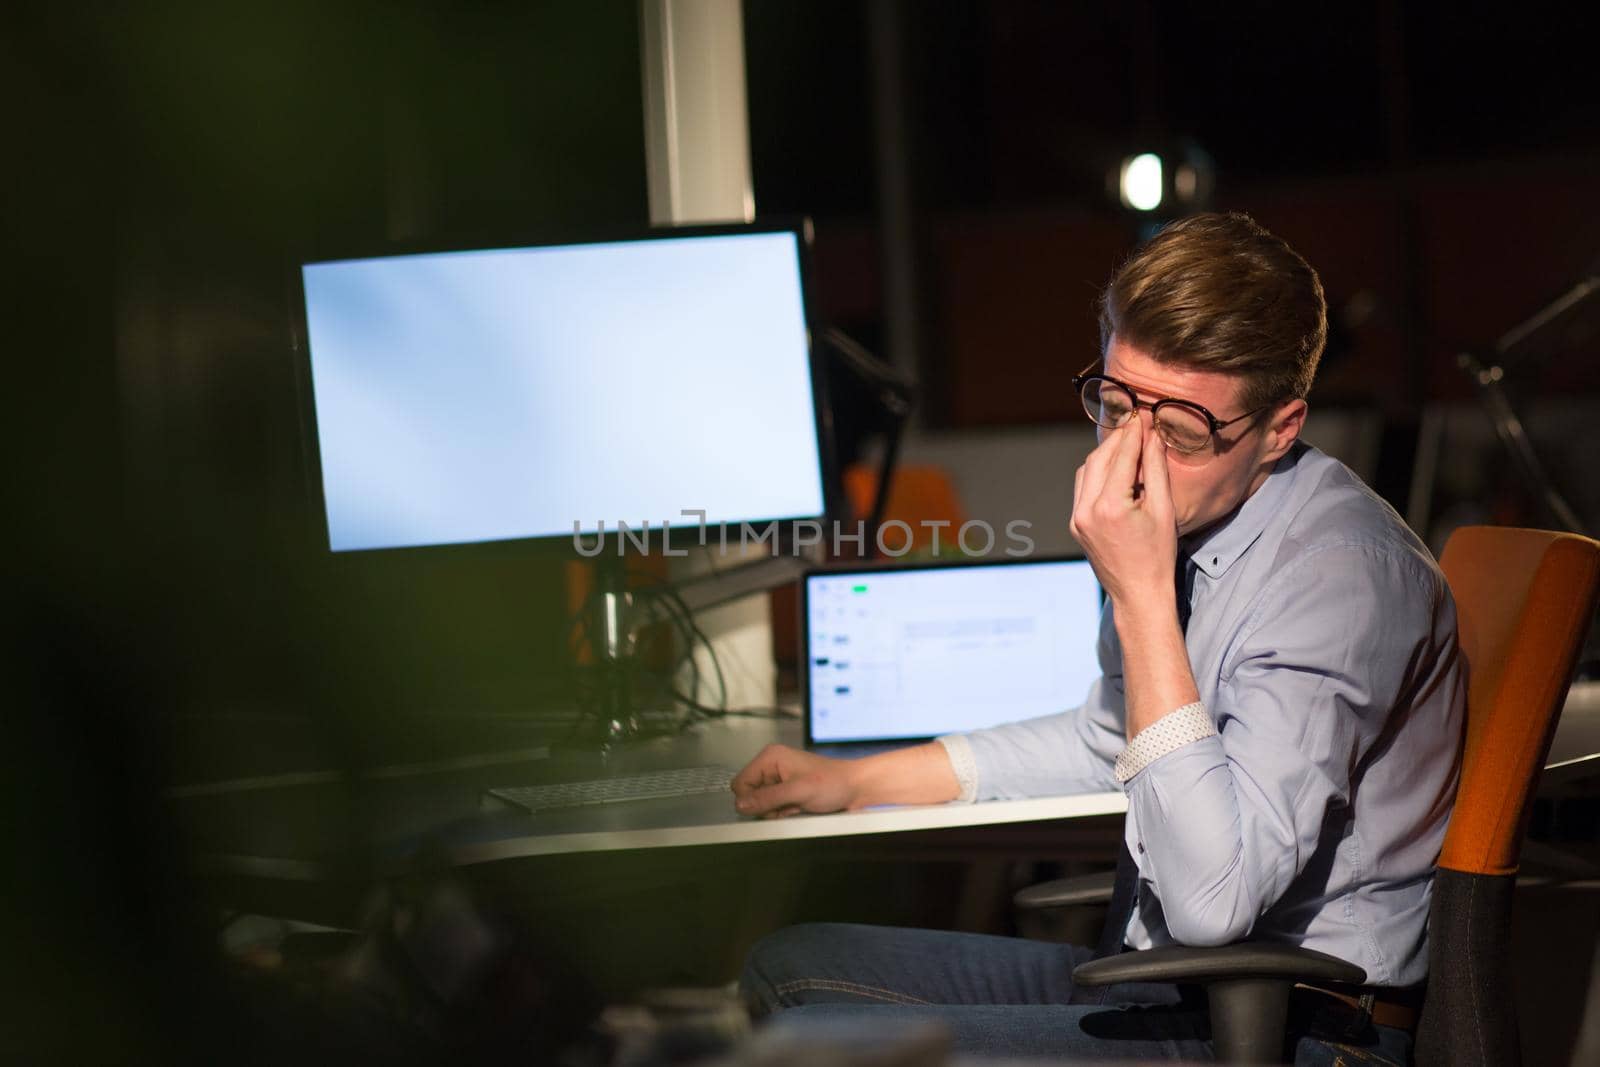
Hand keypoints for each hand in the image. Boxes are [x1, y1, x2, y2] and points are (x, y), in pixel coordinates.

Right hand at [731, 744, 860, 817]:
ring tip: (797, 804)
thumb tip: (741, 804)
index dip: (752, 799)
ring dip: (777, 810)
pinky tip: (798, 807)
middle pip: (749, 795)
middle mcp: (771, 766)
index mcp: (770, 757)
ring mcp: (778, 779)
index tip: (772, 804)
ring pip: (761, 804)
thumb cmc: (834, 782)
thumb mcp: (798, 791)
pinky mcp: (785, 790)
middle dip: (766, 806)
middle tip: (788, 804)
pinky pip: (773, 807)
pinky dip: (784, 812)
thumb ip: (768, 798)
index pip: (740, 784)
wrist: (855, 788)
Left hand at [1070, 418, 1177, 610]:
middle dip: (1117, 439)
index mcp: (1110, 506)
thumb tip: (1152, 436)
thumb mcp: (1164, 510)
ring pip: (1086, 471)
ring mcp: (1076, 519)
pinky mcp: (1075, 525)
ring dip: (1105, 455)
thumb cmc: (1158, 556)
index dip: (1133, 433)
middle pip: (1099, 459)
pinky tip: (1115, 469)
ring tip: (1127, 443)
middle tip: (1135, 424)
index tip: (1142, 416)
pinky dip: (1096, 473)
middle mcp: (1086, 510)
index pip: (1122, 457)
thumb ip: (1156, 470)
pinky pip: (1082, 488)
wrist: (1138, 594)